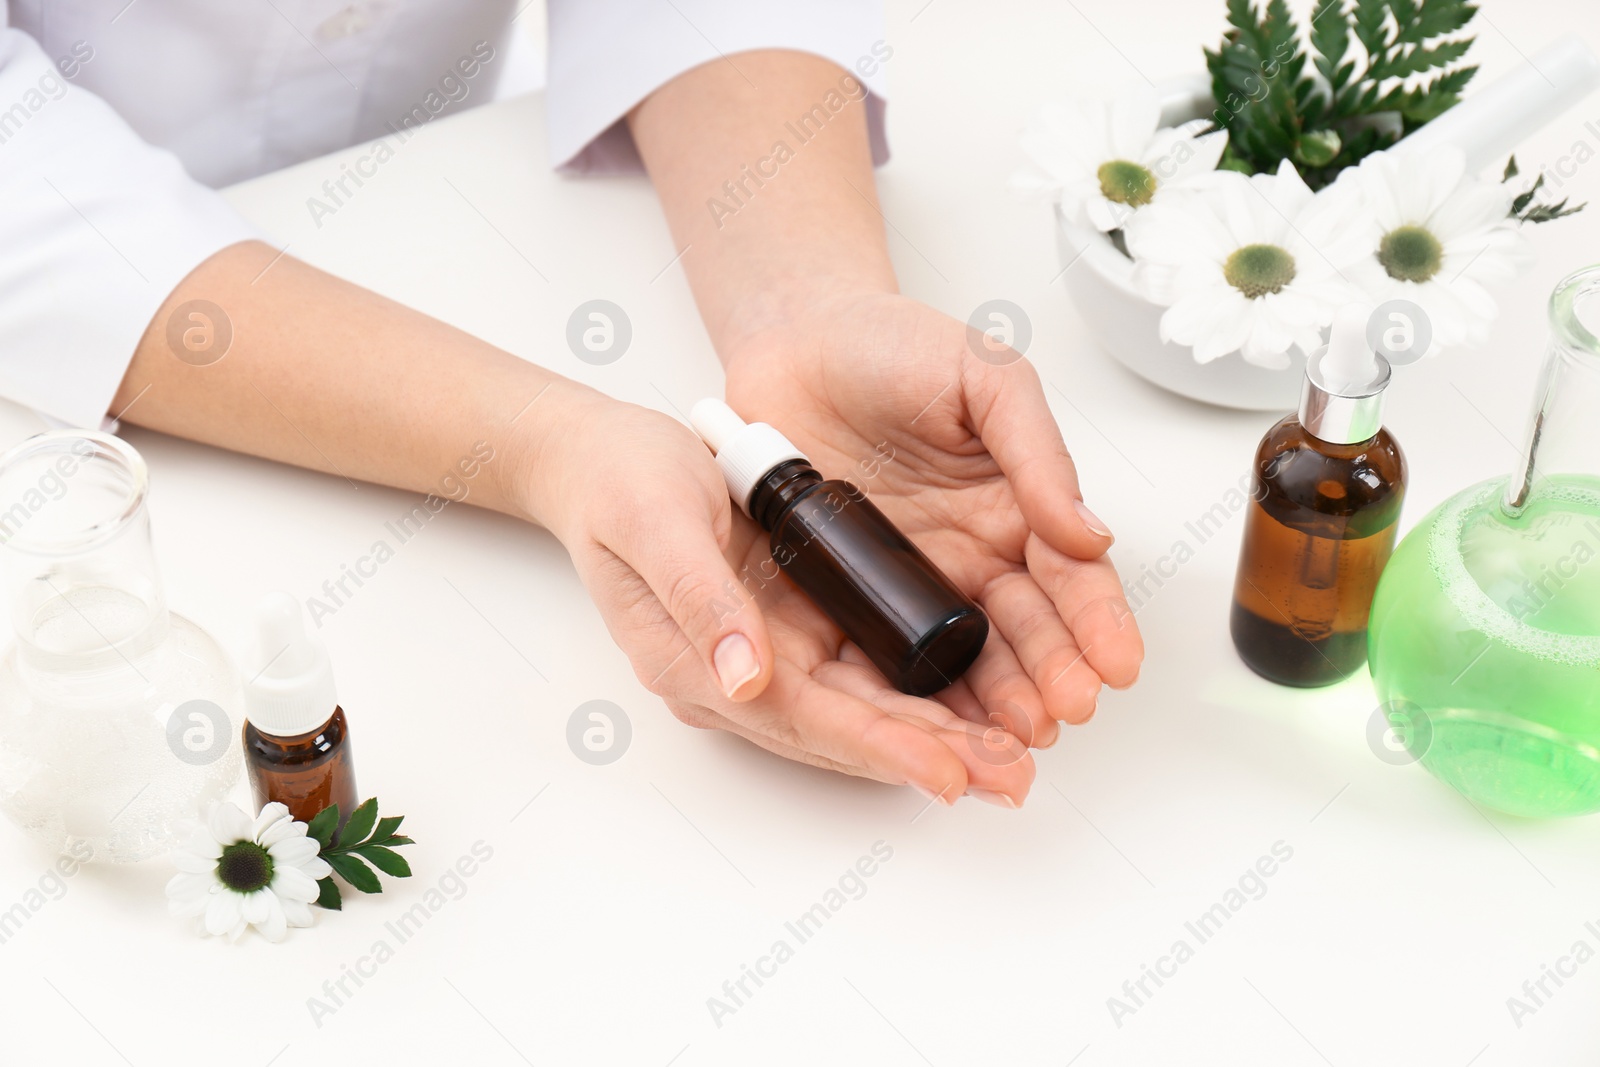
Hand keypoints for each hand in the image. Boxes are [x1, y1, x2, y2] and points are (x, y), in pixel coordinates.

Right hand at [518, 381, 1036, 805]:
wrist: (600, 458)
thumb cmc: (619, 483)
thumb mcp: (655, 521)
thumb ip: (698, 597)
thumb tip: (745, 676)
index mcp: (695, 663)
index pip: (805, 720)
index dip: (881, 746)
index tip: (950, 768)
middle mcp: (737, 677)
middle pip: (846, 732)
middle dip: (931, 755)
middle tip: (1012, 774)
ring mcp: (765, 659)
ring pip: (864, 713)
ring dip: (937, 736)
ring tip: (1013, 754)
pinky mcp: (790, 633)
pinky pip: (865, 676)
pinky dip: (920, 694)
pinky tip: (976, 703)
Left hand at [719, 287, 1144, 750]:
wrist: (795, 342)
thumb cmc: (893, 345)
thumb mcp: (984, 379)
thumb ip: (1037, 451)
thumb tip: (1090, 535)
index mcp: (1018, 507)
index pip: (1069, 576)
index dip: (1095, 621)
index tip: (1115, 664)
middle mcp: (975, 555)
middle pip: (1026, 631)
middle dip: (1052, 675)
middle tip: (1064, 712)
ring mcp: (914, 582)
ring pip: (967, 658)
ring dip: (998, 702)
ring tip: (1016, 736)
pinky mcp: (853, 596)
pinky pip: (888, 654)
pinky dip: (916, 697)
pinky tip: (940, 729)